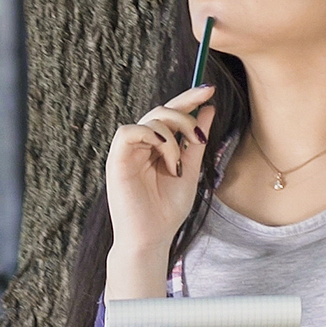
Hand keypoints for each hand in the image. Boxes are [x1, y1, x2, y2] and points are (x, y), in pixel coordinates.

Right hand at [104, 85, 218, 256]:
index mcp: (156, 147)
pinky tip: (163, 154)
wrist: (152, 238)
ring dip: (171, 137)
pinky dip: (151, 136)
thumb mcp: (190, 171)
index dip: (188, 98)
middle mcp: (141, 145)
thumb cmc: (167, 211)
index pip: (171, 114)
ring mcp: (128, 151)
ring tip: (177, 165)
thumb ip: (196, 142)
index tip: (209, 88)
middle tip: (197, 138)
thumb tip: (208, 109)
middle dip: (184, 116)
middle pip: (161, 110)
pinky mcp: (116, 159)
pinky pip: (130, 131)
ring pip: (149, 118)